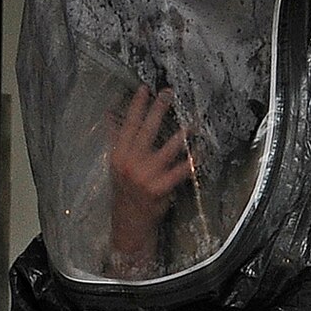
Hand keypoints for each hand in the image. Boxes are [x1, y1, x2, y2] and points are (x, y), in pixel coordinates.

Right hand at [107, 84, 193, 271]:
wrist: (129, 222)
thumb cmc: (125, 190)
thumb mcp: (115, 163)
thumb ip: (115, 138)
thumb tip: (110, 114)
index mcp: (119, 154)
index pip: (128, 125)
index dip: (136, 106)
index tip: (144, 88)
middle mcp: (130, 163)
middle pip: (146, 131)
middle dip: (157, 110)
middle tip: (168, 93)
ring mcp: (146, 175)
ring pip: (165, 149)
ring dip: (180, 135)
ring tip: (192, 122)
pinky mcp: (160, 188)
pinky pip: (179, 172)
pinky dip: (190, 163)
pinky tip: (200, 153)